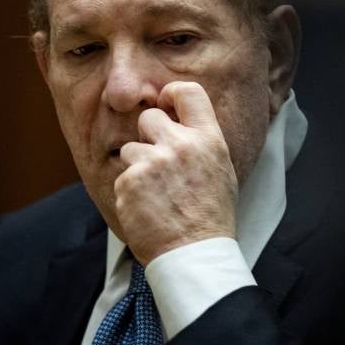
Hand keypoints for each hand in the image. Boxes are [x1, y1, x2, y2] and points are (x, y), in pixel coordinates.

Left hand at [114, 81, 237, 264]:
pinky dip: (131, 192)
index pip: (188, 92)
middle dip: (149, 136)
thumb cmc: (211, 216)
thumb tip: (182, 124)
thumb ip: (201, 142)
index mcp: (208, 139)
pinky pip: (123, 176)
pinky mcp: (130, 181)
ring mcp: (153, 162)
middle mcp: (180, 144)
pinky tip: (148, 208)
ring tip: (157, 194)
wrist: (195, 252)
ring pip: (131, 148)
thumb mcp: (221, 169)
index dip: (171, 94)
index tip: (166, 105)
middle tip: (159, 163)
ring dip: (138, 167)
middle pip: (149, 117)